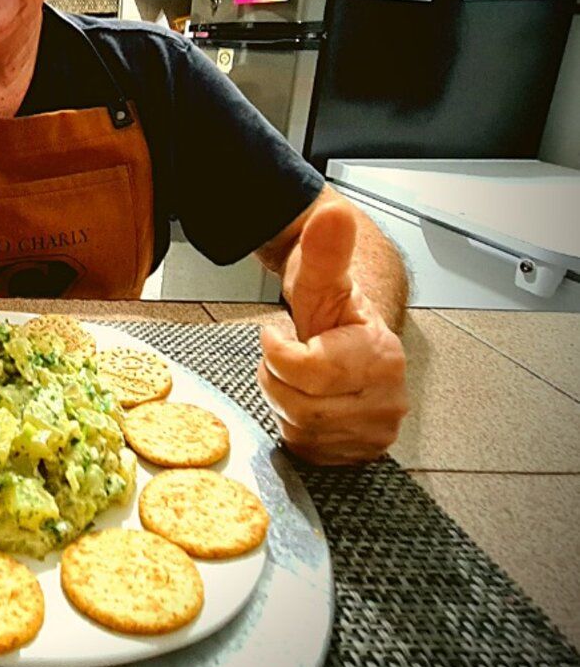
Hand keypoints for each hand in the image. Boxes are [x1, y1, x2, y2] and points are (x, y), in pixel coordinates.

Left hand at [257, 203, 407, 464]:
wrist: (350, 339)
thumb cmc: (332, 312)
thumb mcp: (320, 279)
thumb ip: (325, 251)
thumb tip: (333, 215)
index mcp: (382, 355)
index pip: (311, 370)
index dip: (279, 352)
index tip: (278, 334)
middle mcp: (388, 399)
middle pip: (301, 404)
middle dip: (279, 377)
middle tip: (288, 357)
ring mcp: (376, 430)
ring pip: (300, 428)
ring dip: (284, 400)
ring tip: (298, 376)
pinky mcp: (359, 452)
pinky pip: (307, 448)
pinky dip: (295, 425)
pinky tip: (307, 400)